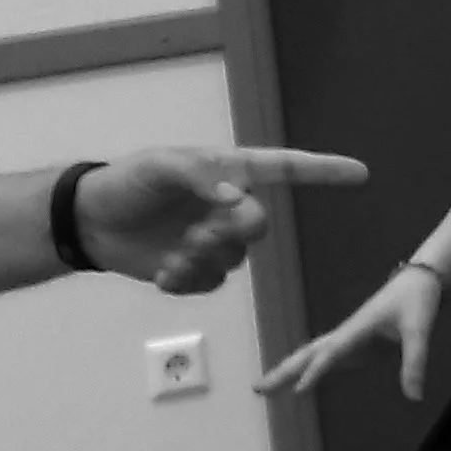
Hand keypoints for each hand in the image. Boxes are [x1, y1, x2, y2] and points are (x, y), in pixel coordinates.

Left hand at [77, 146, 367, 295]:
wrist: (90, 222)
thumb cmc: (125, 182)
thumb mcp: (158, 166)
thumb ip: (198, 176)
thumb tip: (232, 197)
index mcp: (226, 172)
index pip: (284, 169)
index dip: (323, 171)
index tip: (360, 173)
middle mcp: (226, 206)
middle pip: (258, 227)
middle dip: (232, 234)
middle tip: (195, 234)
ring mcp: (212, 240)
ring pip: (235, 260)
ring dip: (205, 260)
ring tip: (172, 254)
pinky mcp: (194, 271)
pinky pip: (210, 284)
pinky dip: (188, 282)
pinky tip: (162, 274)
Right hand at [254, 264, 441, 400]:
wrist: (417, 281)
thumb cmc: (417, 301)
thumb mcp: (420, 331)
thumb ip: (416, 363)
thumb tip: (414, 398)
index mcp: (358, 328)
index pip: (331, 353)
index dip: (315, 372)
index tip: (298, 391)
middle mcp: (345, 334)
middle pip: (306, 354)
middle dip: (282, 372)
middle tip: (256, 389)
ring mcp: (347, 340)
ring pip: (310, 357)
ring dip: (287, 372)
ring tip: (265, 390)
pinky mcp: (353, 346)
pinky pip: (324, 362)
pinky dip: (306, 373)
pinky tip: (296, 385)